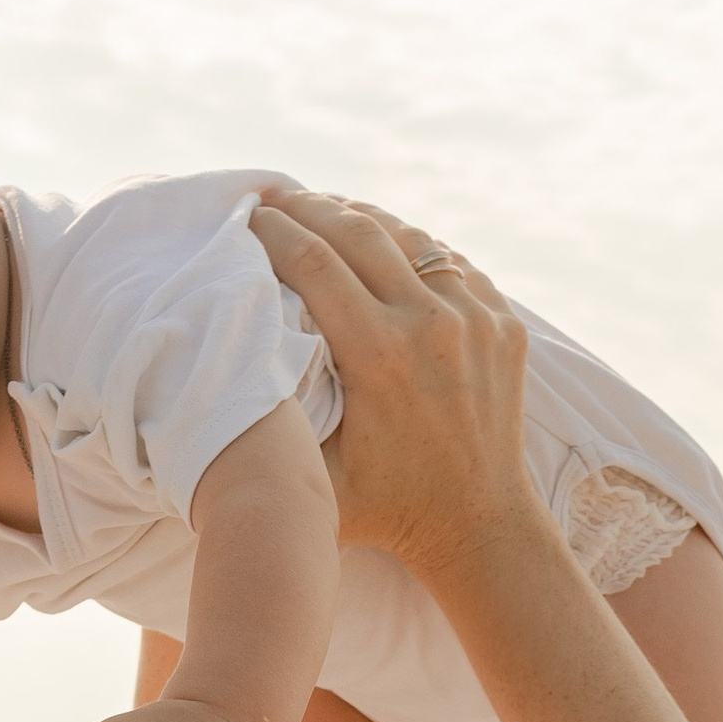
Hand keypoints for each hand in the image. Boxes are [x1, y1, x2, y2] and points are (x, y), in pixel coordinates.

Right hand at [251, 191, 532, 577]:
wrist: (478, 524)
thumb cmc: (385, 509)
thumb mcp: (314, 478)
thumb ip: (273, 422)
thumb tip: (221, 368)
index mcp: (381, 356)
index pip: (312, 262)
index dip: (272, 233)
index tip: (245, 219)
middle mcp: (431, 325)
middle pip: (357, 231)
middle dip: (308, 208)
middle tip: (273, 197)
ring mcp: (475, 317)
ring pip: (407, 236)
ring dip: (358, 215)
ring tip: (321, 207)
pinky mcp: (502, 320)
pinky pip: (447, 260)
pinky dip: (407, 244)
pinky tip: (378, 240)